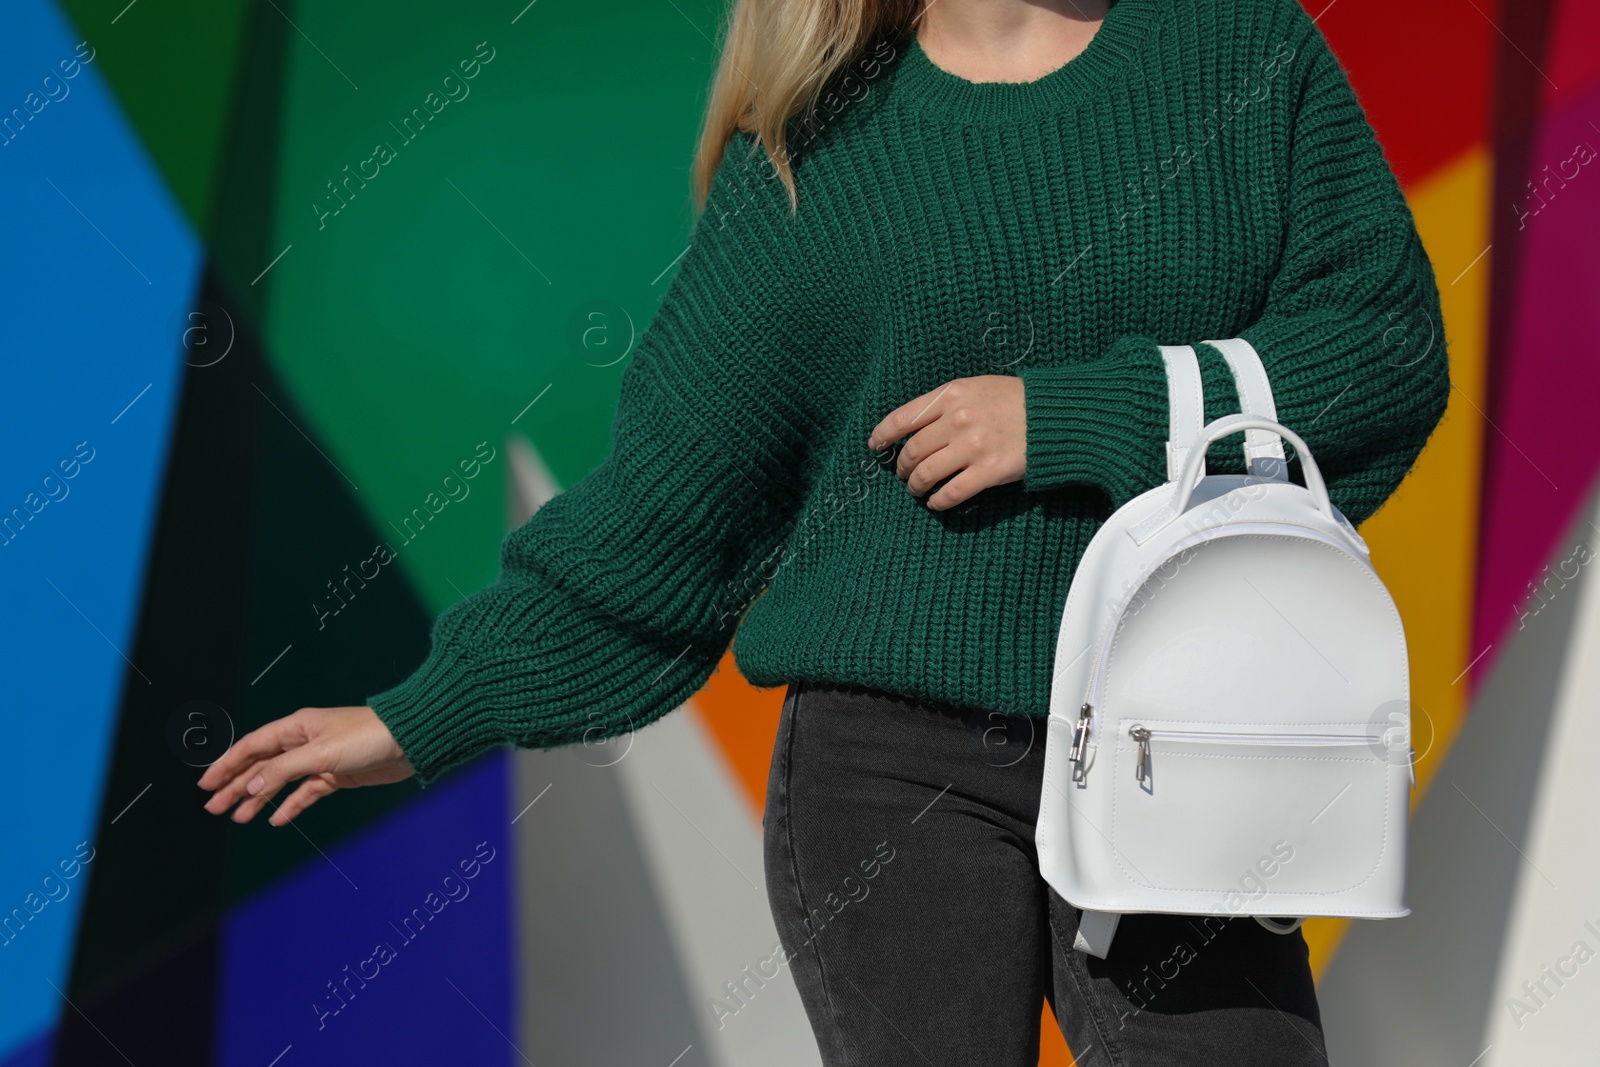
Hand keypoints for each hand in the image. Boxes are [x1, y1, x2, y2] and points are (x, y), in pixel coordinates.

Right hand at [198, 705, 414, 825]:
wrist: (409, 742)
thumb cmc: (370, 735)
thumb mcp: (321, 753)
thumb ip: (285, 770)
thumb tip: (254, 786)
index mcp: (297, 727)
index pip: (252, 746)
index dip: (227, 764)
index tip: (207, 783)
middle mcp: (305, 741)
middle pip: (262, 765)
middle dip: (237, 785)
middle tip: (215, 806)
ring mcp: (320, 759)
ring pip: (281, 781)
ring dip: (259, 798)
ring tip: (238, 816)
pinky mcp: (336, 775)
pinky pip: (306, 792)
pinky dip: (290, 805)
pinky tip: (276, 819)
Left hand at [866, 375, 1026, 509]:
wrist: (1055, 415)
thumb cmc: (1016, 400)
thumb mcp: (977, 387)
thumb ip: (946, 403)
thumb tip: (915, 426)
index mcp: (951, 395)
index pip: (903, 418)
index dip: (883, 435)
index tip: (875, 445)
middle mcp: (957, 420)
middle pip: (912, 451)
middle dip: (903, 467)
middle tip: (905, 474)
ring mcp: (973, 447)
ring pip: (926, 474)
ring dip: (916, 487)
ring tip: (918, 490)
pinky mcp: (989, 472)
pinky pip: (951, 493)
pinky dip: (938, 502)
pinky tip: (936, 504)